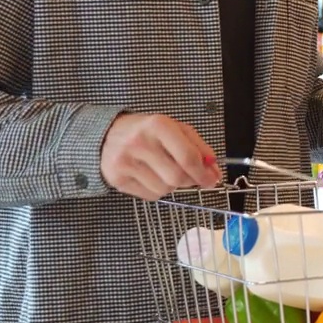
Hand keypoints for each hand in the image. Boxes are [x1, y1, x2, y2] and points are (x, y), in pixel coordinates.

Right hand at [100, 113, 220, 200]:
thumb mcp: (176, 129)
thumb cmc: (149, 132)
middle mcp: (139, 143)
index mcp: (158, 126)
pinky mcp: (116, 179)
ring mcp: (125, 162)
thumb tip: (214, 171)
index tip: (212, 179)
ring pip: (164, 189)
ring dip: (173, 185)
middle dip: (191, 181)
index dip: (204, 173)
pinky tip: (152, 176)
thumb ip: (199, 148)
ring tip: (166, 171)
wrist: (107, 135)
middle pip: (177, 177)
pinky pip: (150, 196)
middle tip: (193, 178)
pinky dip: (158, 190)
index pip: (188, 157)